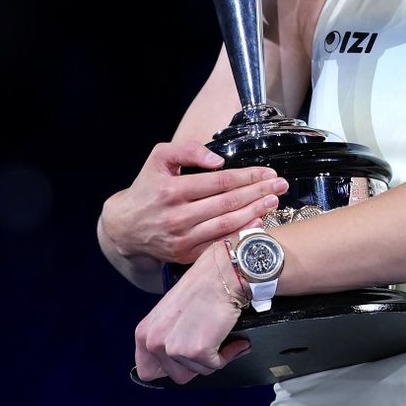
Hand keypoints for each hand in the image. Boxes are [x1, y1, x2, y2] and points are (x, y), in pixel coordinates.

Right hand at [101, 140, 288, 265]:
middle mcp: (177, 216)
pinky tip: (258, 225)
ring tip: (273, 202)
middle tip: (280, 186)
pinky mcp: (185, 255)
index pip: (219, 182)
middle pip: (228, 204)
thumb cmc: (147, 187)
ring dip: (254, 213)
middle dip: (258, 193)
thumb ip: (187, 150)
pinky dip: (240, 236)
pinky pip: (218, 245)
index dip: (247, 177)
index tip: (268, 173)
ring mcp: (182, 239)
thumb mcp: (159, 158)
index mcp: (172, 190)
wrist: (124, 226)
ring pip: (226, 226)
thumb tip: (218, 160)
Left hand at [134, 241, 249, 384]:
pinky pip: (216, 365)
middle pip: (175, 376)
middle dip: (195, 365)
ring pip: (197, 372)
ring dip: (213, 358)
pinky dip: (228, 354)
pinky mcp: (196, 351)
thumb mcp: (170, 314)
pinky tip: (232, 339)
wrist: (222, 275)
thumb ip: (166, 337)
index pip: (147, 371)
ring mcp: (173, 348)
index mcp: (144, 333)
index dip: (169, 369)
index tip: (184, 360)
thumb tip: (177, 359)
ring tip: (220, 335)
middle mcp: (153, 342)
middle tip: (207, 347)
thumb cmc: (202, 287)